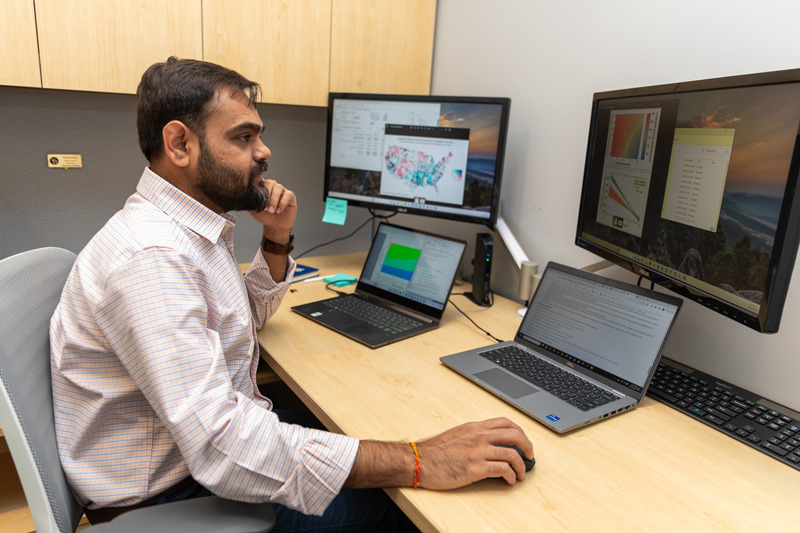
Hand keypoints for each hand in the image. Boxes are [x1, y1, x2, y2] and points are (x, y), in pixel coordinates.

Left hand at [249, 179, 296, 239]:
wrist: (275, 225)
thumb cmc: (265, 216)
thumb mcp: (253, 210)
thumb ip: (248, 202)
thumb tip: (242, 196)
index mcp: (264, 187)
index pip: (260, 180)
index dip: (258, 184)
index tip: (256, 194)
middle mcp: (273, 186)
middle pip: (270, 183)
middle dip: (267, 196)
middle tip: (265, 209)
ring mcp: (282, 190)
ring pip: (278, 188)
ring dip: (274, 200)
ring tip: (271, 211)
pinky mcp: (290, 196)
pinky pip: (287, 195)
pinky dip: (282, 203)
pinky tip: (278, 211)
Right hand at [417, 417, 532, 487]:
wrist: (418, 461)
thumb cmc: (433, 452)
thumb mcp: (456, 435)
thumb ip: (472, 436)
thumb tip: (487, 442)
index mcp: (474, 427)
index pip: (504, 422)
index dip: (519, 430)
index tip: (523, 440)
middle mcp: (478, 436)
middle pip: (514, 435)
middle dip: (527, 445)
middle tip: (530, 455)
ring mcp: (478, 452)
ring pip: (511, 454)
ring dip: (521, 466)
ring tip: (521, 474)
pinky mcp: (475, 468)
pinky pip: (502, 470)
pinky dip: (511, 476)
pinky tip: (509, 481)